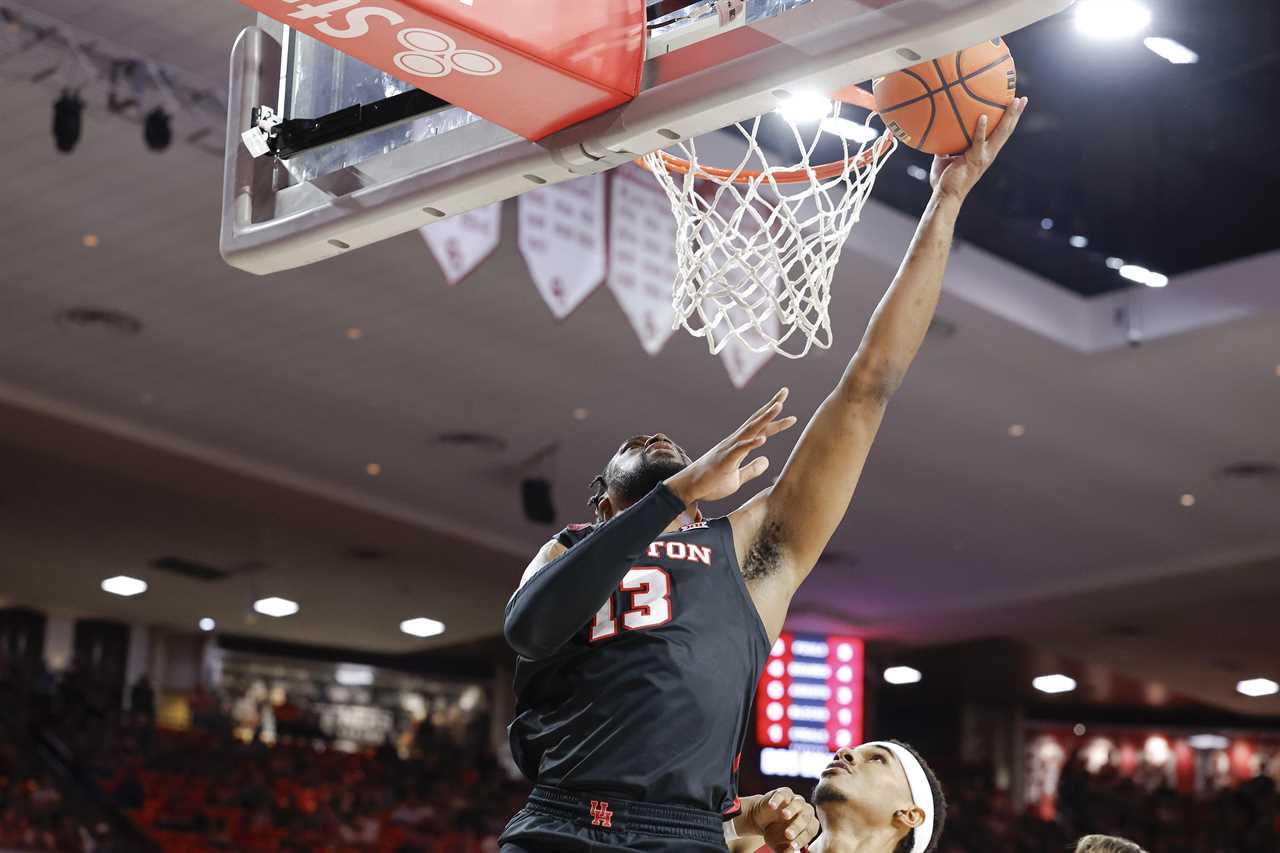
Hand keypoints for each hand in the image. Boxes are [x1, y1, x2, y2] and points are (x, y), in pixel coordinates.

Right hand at [665, 387, 795, 504]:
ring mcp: (729, 449)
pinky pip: (739, 450)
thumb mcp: (737, 478)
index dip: (776, 421)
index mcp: (739, 446)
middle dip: (771, 407)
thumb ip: (752, 469)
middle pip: (757, 421)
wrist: (689, 489)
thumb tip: (767, 461)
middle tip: (785, 391)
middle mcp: (735, 442)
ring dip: (765, 418)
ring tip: (779, 407)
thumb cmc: (711, 483)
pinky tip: (763, 440)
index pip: (761, 429)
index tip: (792, 415)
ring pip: (750, 430)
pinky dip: (751, 444)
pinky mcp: (724, 460)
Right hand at [745, 787, 820, 851]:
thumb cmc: (775, 834)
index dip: (802, 839)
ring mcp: (795, 800)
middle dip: (797, 826)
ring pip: (798, 802)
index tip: (793, 846)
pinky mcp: (784, 792)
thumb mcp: (779, 844)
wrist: (762, 819)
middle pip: (806, 817)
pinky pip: (783, 793)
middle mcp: (805, 811)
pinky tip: (772, 806)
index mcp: (809, 824)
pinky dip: (777, 799)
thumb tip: (790, 852)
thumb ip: (786, 849)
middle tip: (788, 834)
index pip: (810, 831)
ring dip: (792, 809)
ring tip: (784, 815)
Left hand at [930, 96, 1027, 201]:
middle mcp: (989, 153)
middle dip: (1016, 114)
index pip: (1000, 133)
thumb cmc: (945, 180)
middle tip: (1023, 98)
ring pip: (1001, 133)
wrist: (946, 197)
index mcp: (985, 152)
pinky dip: (982, 129)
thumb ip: (946, 145)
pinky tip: (983, 116)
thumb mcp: (944, 158)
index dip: (1008, 120)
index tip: (1014, 106)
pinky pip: (979, 141)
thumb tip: (938, 132)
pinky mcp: (975, 159)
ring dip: (1009, 116)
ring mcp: (984, 156)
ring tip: (1014, 101)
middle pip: (1007, 130)